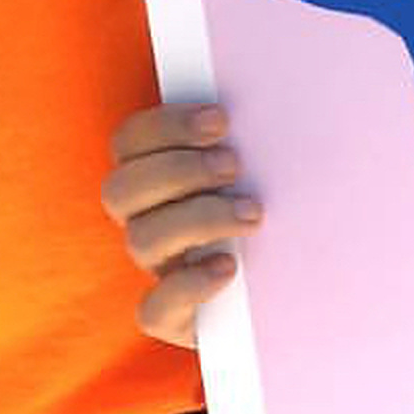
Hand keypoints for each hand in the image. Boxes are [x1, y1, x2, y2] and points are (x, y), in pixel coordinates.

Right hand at [101, 103, 259, 347]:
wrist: (291, 282)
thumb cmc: (274, 200)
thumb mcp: (262, 162)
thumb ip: (252, 133)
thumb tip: (280, 96)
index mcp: (152, 172)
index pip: (129, 141)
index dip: (167, 126)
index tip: (220, 120)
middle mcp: (145, 218)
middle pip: (121, 189)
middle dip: (178, 170)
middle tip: (234, 165)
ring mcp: (157, 268)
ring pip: (140, 240)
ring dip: (196, 218)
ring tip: (252, 213)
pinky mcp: (174, 316)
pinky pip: (154, 311)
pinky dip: (188, 286)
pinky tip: (228, 266)